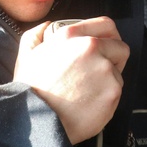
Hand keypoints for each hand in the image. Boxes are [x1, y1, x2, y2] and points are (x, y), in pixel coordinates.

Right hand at [13, 16, 128, 144]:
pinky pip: (116, 93)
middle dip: (114, 60)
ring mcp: (105, 69)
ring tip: (86, 94)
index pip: (106, 25)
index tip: (107, 46)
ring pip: (118, 74)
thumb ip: (37, 35)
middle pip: (120, 48)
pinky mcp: (113, 91)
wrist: (36, 120)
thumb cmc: (30, 90)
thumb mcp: (26, 55)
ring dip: (107, 82)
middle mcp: (91, 47)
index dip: (109, 36)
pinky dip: (106, 99)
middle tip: (98, 73)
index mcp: (71, 36)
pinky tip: (89, 104)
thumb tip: (47, 26)